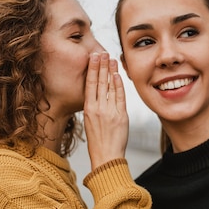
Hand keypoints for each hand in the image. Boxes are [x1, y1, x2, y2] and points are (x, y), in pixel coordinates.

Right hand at [84, 52, 128, 169]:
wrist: (106, 157)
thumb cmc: (98, 142)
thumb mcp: (91, 122)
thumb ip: (95, 107)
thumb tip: (98, 94)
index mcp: (88, 109)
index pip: (89, 84)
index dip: (92, 69)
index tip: (93, 57)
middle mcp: (97, 108)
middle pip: (98, 81)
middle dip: (100, 65)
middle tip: (102, 51)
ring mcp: (109, 111)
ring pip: (109, 86)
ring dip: (110, 71)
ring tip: (111, 59)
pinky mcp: (120, 116)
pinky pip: (119, 97)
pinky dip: (119, 85)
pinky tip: (117, 75)